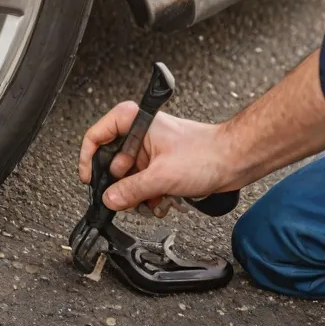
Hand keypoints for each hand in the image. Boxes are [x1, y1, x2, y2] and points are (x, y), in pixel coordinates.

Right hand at [78, 103, 238, 211]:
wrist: (236, 160)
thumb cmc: (207, 153)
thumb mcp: (161, 176)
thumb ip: (130, 190)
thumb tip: (109, 200)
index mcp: (135, 123)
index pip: (96, 136)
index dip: (88, 158)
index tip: (89, 179)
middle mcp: (140, 135)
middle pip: (111, 162)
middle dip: (119, 185)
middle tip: (123, 198)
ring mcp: (150, 151)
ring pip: (128, 177)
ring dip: (136, 194)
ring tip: (150, 202)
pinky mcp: (161, 166)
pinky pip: (143, 183)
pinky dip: (149, 196)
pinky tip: (161, 202)